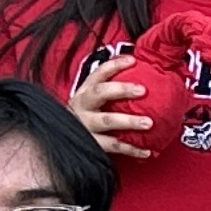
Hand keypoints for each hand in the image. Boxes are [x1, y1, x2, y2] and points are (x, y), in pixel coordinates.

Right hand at [69, 45, 153, 159]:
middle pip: (100, 93)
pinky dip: (131, 149)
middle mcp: (82, 106)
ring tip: (148, 123)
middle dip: (121, 89)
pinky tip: (147, 150)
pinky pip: (113, 146)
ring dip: (129, 121)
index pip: (98, 74)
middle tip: (142, 90)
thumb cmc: (86, 118)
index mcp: (84, 92)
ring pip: (107, 121)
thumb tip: (141, 77)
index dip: (114, 65)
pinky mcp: (90, 144)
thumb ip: (111, 92)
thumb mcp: (92, 102)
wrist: (62, 142)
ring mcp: (84, 125)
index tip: (132, 60)